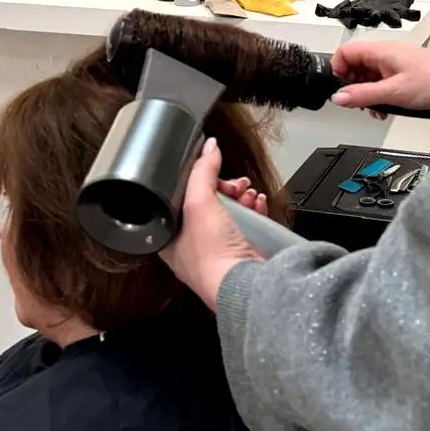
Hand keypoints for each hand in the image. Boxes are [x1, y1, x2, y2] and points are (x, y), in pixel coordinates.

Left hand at [161, 138, 262, 310]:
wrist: (243, 283)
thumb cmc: (211, 257)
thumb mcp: (198, 203)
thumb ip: (202, 172)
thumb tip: (209, 147)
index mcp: (171, 238)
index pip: (180, 199)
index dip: (196, 182)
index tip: (208, 172)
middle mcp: (192, 246)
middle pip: (208, 203)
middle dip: (224, 188)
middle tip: (234, 184)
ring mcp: (218, 250)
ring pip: (229, 212)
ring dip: (241, 197)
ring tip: (248, 192)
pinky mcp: (240, 252)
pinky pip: (247, 223)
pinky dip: (254, 209)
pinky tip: (258, 203)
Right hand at [330, 42, 429, 114]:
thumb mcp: (393, 92)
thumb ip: (364, 95)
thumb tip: (339, 97)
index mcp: (381, 51)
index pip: (346, 52)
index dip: (338, 69)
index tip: (340, 88)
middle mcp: (386, 55)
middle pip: (356, 66)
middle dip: (353, 86)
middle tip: (357, 102)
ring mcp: (395, 66)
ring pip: (369, 77)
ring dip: (367, 94)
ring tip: (375, 109)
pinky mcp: (404, 77)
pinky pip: (383, 84)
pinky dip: (380, 97)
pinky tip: (386, 109)